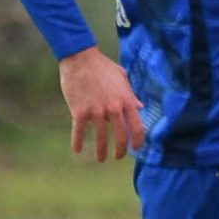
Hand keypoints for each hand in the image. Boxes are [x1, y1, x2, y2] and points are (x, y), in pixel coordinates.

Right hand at [59, 47, 144, 162]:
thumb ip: (131, 95)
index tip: (135, 148)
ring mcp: (96, 111)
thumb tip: (140, 107)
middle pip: (121, 137)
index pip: (137, 127)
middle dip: (121, 151)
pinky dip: (77, 143)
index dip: (138, 141)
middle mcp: (113, 108)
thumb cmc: (102, 67)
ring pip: (101, 138)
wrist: (80, 58)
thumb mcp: (122, 78)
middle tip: (118, 157)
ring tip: (101, 159)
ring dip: (101, 152)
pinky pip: (79, 132)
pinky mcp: (79, 111)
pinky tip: (77, 150)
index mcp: (126, 100)